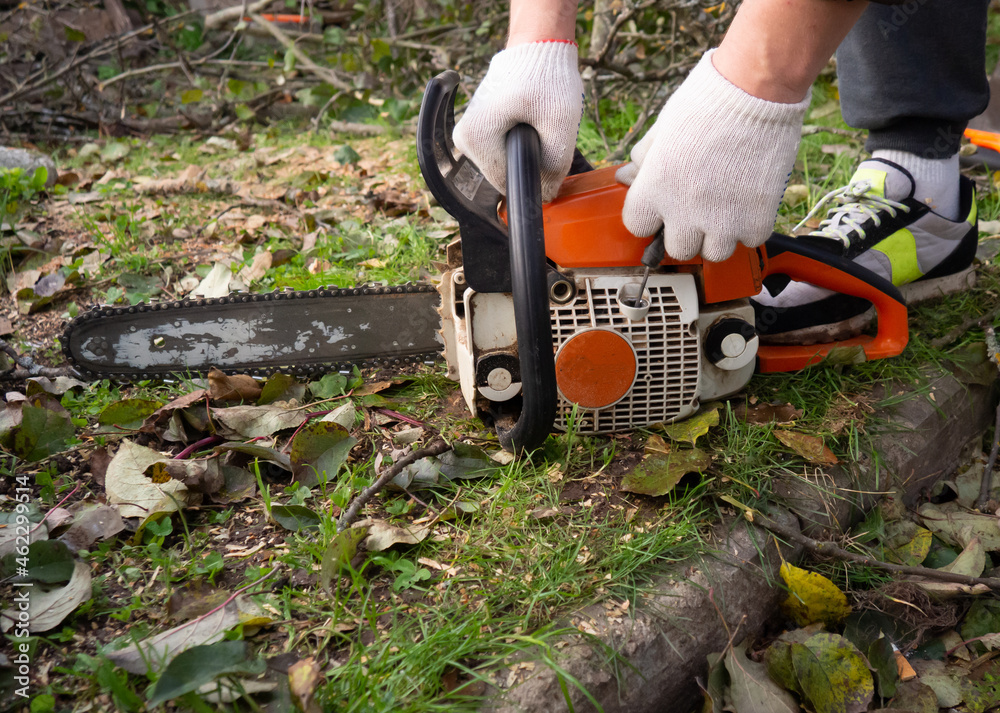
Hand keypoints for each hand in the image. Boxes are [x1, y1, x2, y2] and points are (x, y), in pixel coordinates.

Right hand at [454, 41, 583, 202]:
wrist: (538, 45)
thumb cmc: (547, 77)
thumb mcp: (560, 124)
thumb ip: (554, 166)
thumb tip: (545, 197)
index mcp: (474, 140)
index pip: (508, 182)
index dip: (535, 175)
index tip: (549, 148)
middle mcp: (463, 138)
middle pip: (506, 172)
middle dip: (531, 158)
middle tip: (545, 126)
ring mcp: (468, 131)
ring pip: (505, 160)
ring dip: (527, 148)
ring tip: (538, 119)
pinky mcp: (477, 125)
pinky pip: (502, 147)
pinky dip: (520, 138)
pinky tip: (531, 117)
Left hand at [616, 50, 809, 261]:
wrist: (756, 90)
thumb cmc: (706, 101)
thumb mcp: (663, 128)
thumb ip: (643, 160)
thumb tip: (626, 177)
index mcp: (653, 190)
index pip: (638, 226)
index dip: (650, 216)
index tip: (663, 206)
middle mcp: (684, 213)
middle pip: (678, 248)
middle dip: (687, 231)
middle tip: (699, 208)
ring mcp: (722, 221)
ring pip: (714, 252)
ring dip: (719, 235)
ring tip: (727, 207)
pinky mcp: (757, 220)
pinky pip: (750, 241)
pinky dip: (751, 226)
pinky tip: (750, 200)